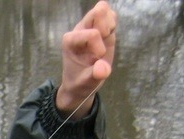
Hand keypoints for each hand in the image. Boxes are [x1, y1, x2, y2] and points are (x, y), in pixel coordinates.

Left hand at [58, 1, 116, 119]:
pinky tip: (108, 37)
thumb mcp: (86, 83)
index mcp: (70, 41)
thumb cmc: (80, 82)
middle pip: (97, 12)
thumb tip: (103, 69)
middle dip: (106, 26)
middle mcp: (78, 30)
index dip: (101, 47)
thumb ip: (94, 76)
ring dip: (110, 24)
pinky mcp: (100, 27)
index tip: (99, 58)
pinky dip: (113, 23)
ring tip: (105, 39)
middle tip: (105, 40)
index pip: (92, 34)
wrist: (81, 83)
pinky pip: (110, 15)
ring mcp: (89, 26)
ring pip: (103, 9)